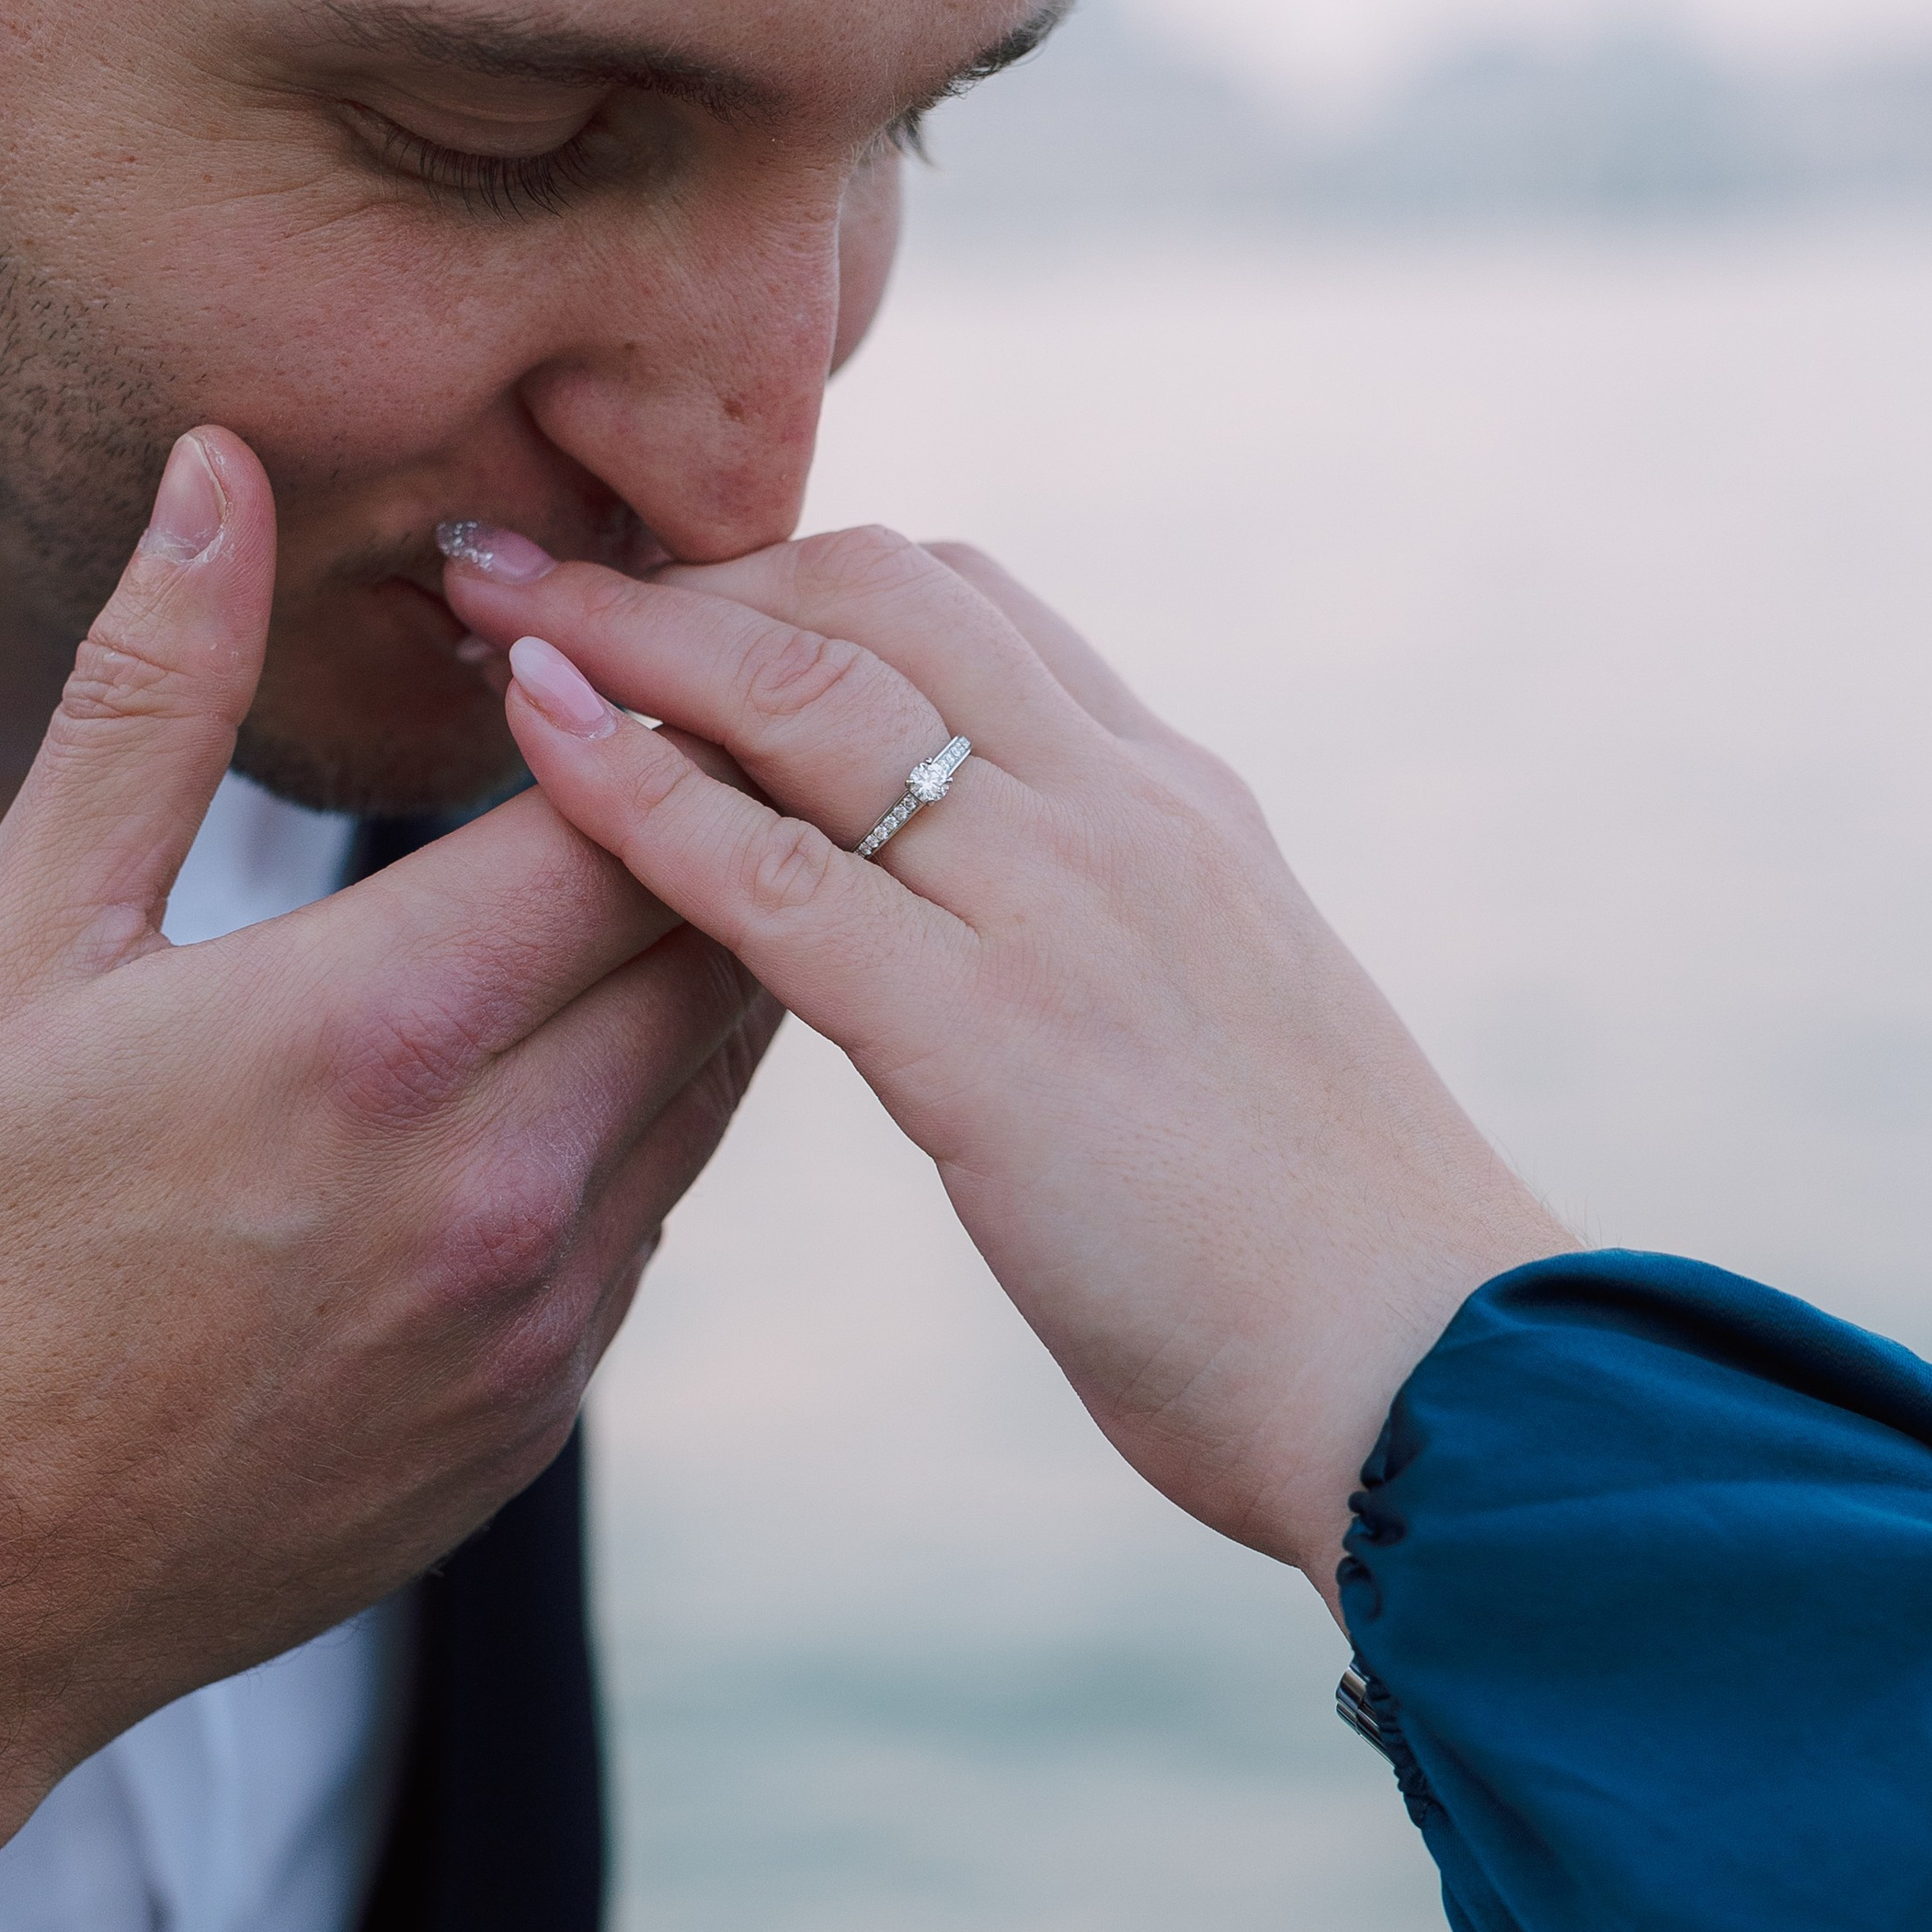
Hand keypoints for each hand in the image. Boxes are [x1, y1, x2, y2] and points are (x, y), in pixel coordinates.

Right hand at [0, 432, 769, 1931]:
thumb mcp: (18, 950)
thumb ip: (149, 700)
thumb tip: (216, 476)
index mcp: (370, 1036)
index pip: (624, 818)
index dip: (634, 713)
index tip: (598, 655)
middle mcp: (499, 1181)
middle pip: (715, 940)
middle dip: (703, 823)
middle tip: (668, 737)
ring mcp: (542, 1312)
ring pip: (716, 1076)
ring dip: (695, 961)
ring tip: (641, 872)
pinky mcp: (545, 1405)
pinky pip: (661, 1208)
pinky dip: (646, 1108)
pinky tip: (570, 1056)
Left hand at [442, 521, 1570, 1595]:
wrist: (1439, 1373)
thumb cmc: (1323, 1247)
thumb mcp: (1224, 1021)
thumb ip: (1113, 934)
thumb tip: (998, 935)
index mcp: (1177, 801)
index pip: (965, 603)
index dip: (794, 572)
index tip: (668, 584)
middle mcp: (1122, 810)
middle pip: (872, 592)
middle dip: (689, 561)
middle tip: (531, 557)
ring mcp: (1062, 907)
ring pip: (809, 694)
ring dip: (631, 633)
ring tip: (491, 608)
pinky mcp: (993, 1037)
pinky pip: (774, 873)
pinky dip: (636, 790)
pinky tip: (538, 740)